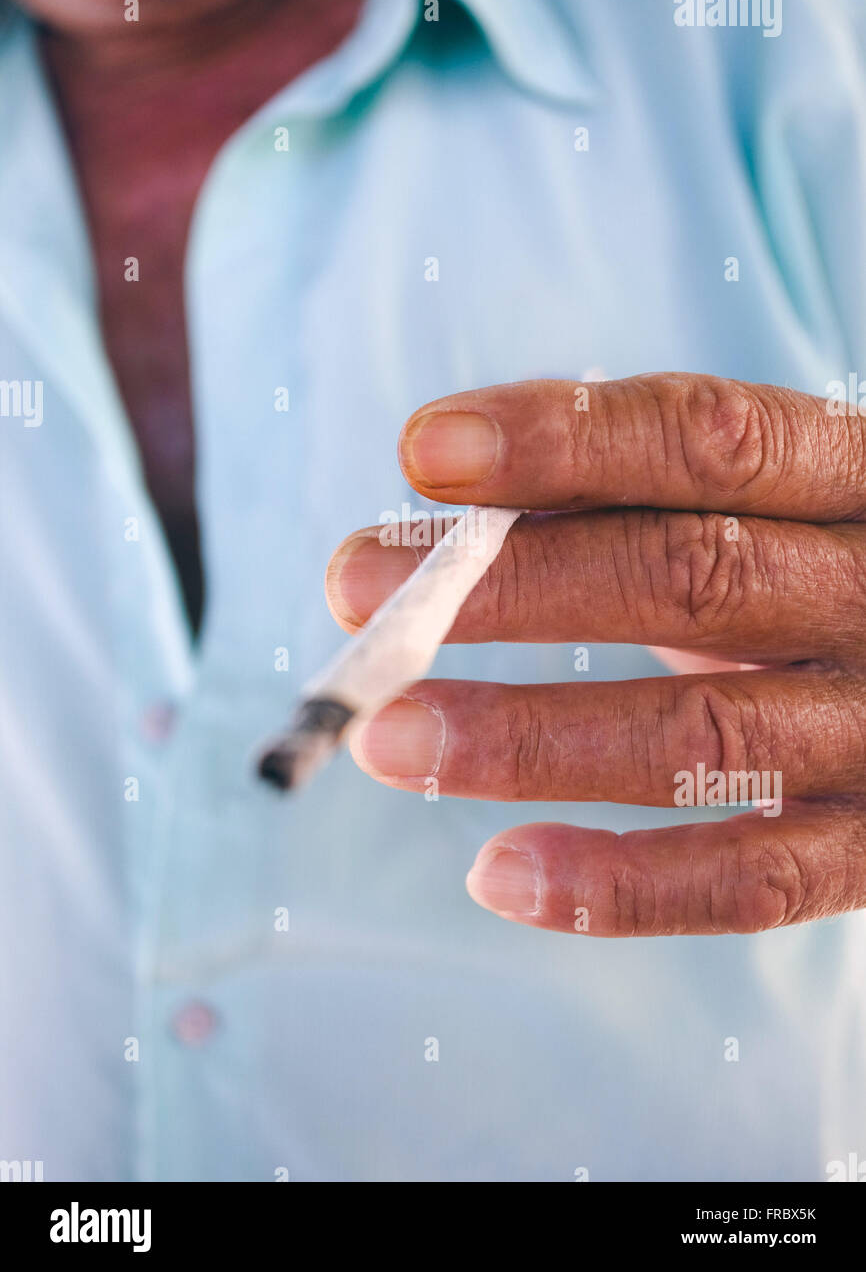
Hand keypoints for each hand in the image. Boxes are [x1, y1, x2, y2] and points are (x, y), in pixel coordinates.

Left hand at [326, 374, 865, 936]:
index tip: (422, 451)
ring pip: (702, 739)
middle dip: (513, 585)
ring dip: (530, 740)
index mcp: (853, 481)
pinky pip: (748, 880)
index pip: (713, 439)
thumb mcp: (755, 509)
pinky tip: (496, 872)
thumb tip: (439, 503)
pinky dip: (617, 886)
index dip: (567, 440)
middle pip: (692, 578)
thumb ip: (631, 493)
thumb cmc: (806, 574)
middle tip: (356, 590)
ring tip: (389, 738)